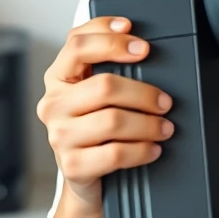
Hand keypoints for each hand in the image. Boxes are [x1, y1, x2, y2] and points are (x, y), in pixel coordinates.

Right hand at [37, 15, 173, 211]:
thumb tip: (143, 49)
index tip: (143, 47)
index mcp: (58, 77)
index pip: (77, 44)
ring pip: (112, 120)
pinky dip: (142, 150)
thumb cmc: (96, 129)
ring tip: (164, 127)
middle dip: (143, 93)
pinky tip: (153, 149)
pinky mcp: (72, 165)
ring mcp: (59, 136)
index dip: (112, 40)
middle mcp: (53, 104)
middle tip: (165, 102)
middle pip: (104, 85)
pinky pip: (115, 153)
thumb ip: (109, 67)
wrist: (84, 177)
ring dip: (148, 124)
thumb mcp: (96, 94)